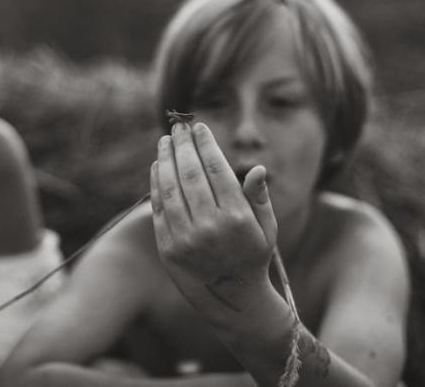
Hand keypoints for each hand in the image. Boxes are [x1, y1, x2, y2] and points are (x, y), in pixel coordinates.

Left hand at [150, 121, 277, 316]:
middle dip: (183, 145)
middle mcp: (210, 227)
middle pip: (191, 174)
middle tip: (179, 126)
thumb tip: (257, 168)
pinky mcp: (168, 248)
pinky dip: (157, 183)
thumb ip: (260, 197)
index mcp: (237, 218)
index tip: (199, 127)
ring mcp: (186, 239)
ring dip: (165, 159)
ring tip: (165, 141)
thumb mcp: (267, 228)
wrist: (231, 298)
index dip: (206, 144)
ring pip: (171, 188)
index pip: (217, 170)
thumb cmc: (252, 255)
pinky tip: (158, 166)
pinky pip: (159, 208)